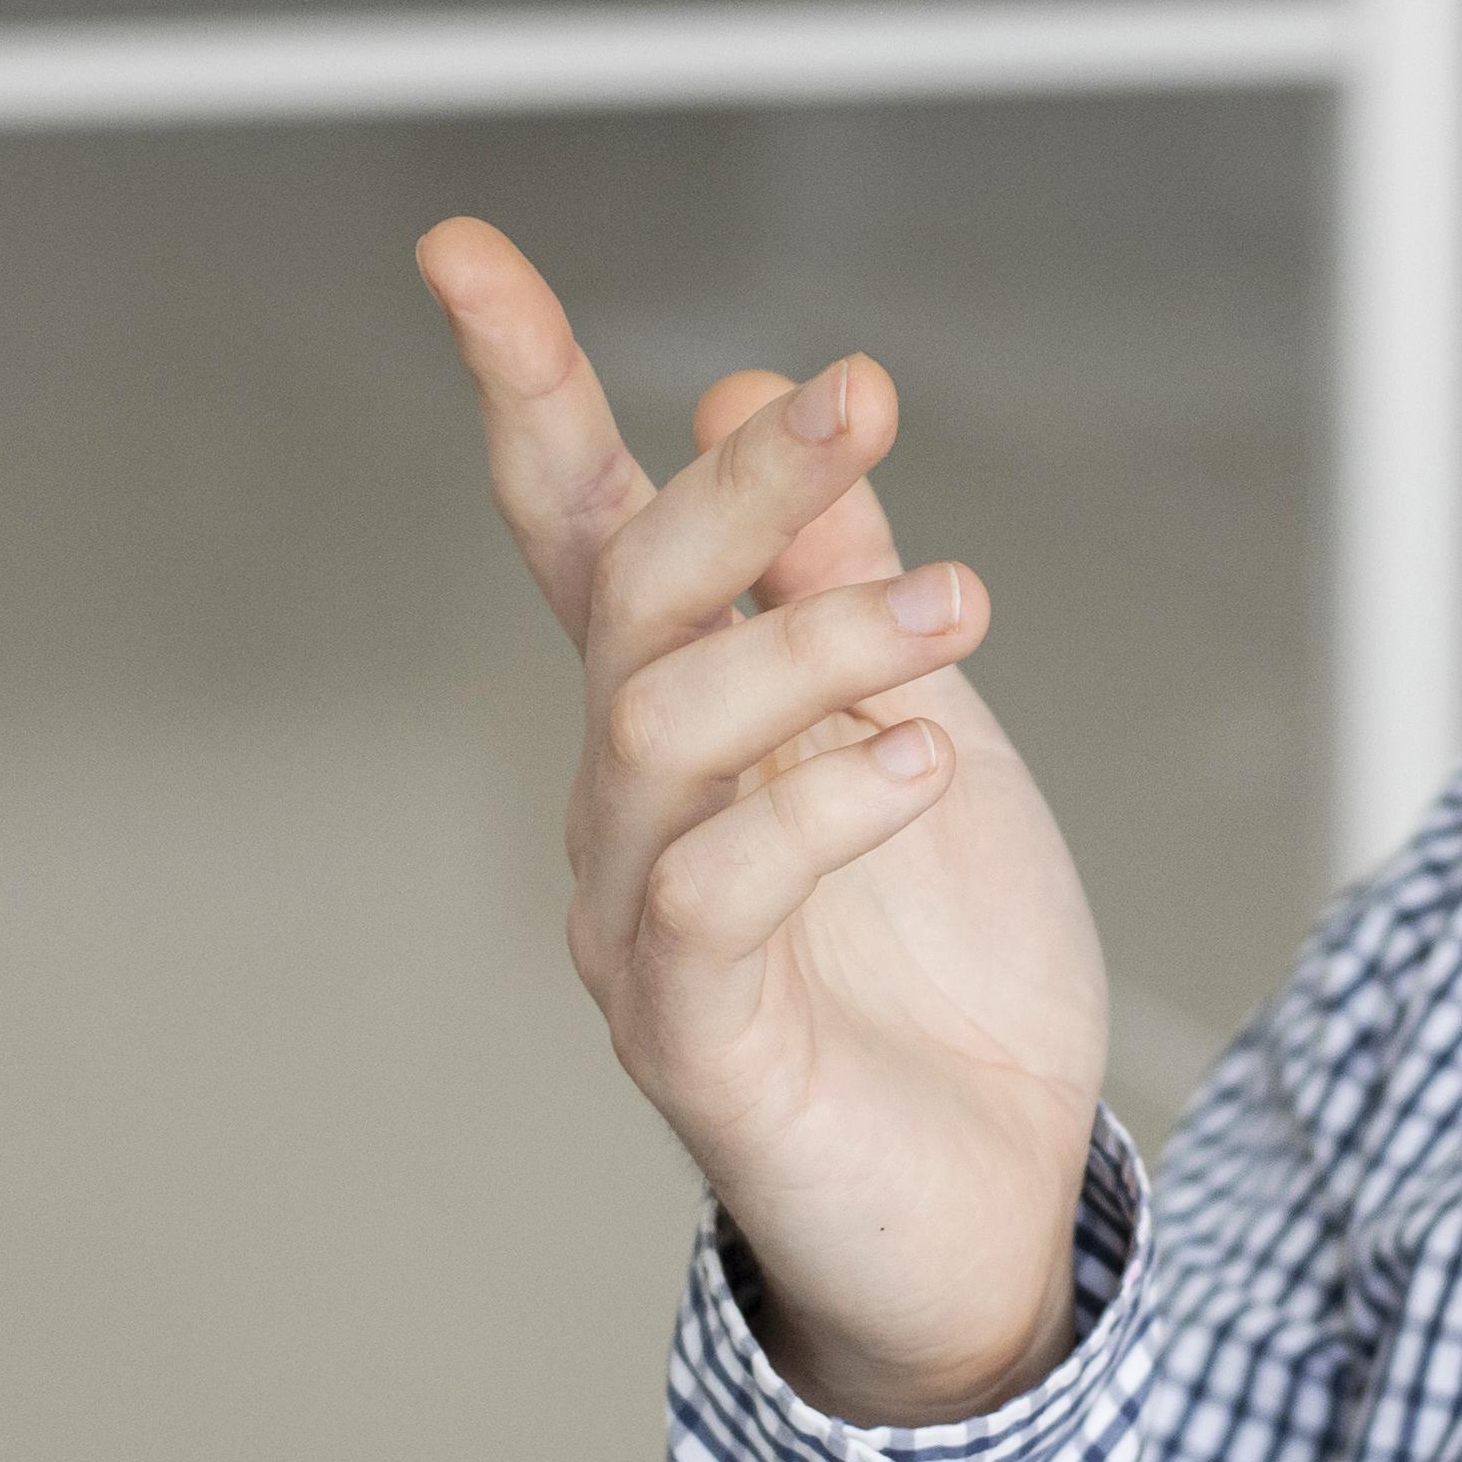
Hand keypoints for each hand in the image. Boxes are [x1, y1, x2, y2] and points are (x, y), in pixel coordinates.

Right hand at [423, 216, 1109, 1424]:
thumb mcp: (927, 738)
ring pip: (664, 728)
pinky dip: (812, 808)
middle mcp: (629, 812)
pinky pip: (710, 897)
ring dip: (814, 641)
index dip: (523, 391)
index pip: (576, 533)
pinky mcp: (690, 1042)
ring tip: (960, 608)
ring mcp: (641, 925)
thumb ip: (847, 595)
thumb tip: (769, 408)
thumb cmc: (947, 986)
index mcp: (684, 725)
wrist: (998, 1210)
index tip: (463, 251)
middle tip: (863, 397)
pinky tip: (917, 766)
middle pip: (630, 602)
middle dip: (739, 484)